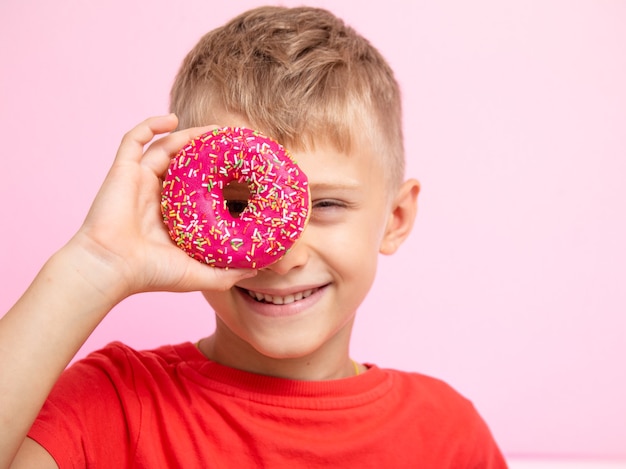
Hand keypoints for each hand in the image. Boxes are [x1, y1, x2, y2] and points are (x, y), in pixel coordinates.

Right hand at [71, 114, 254, 302]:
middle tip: (231, 143)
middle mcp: (157, 195)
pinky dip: (150, 125)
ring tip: (214, 130)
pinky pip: (134, 139)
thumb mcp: (198, 275)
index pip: (198, 187)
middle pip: (184, 163)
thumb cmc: (151, 274)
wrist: (111, 268)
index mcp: (172, 215)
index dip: (219, 176)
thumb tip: (257, 269)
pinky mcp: (123, 170)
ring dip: (188, 135)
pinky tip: (172, 118)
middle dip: (206, 151)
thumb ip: (226, 273)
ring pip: (165, 147)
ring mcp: (139, 181)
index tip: (242, 169)